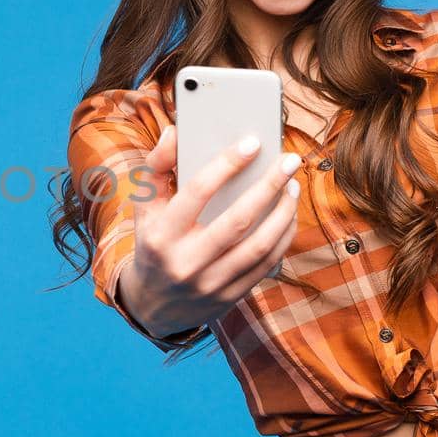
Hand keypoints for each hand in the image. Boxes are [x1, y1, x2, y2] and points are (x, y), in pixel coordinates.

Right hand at [117, 125, 300, 338]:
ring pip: (259, 245)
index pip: (196, 193)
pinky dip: (283, 236)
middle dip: (269, 185)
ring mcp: (210, 283)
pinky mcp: (231, 296)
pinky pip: (267, 264)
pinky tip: (289, 213)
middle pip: (237, 220)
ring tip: (293, 185)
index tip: (253, 143)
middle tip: (290, 160)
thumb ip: (156, 167)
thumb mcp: (144, 207)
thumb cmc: (153, 242)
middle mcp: (185, 262)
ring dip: (283, 212)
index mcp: (161, 235)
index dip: (226, 165)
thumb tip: (175, 131)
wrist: (154, 304)